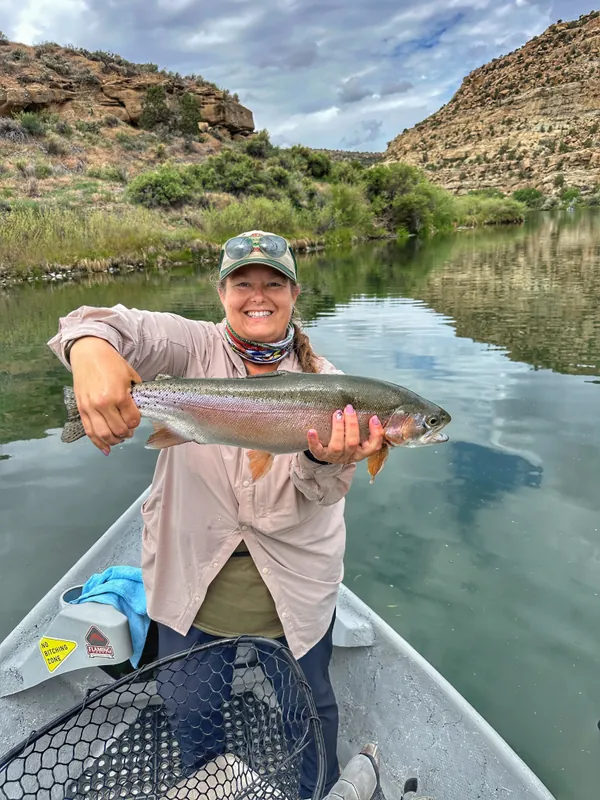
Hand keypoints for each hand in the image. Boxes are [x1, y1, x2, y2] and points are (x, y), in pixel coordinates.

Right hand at [69, 336, 141, 454]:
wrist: (88, 353)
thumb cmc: (111, 362)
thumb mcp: (131, 376)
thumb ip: (135, 395)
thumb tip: (137, 411)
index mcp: (118, 395)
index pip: (132, 420)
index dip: (136, 422)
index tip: (136, 419)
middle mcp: (103, 404)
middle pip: (118, 430)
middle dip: (127, 434)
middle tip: (129, 431)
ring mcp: (90, 408)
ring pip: (103, 435)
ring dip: (114, 441)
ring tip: (119, 439)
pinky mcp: (81, 409)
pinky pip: (89, 431)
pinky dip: (98, 442)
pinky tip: (106, 448)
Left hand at [306, 405, 384, 464]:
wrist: (326, 452)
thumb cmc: (343, 440)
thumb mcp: (355, 436)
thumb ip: (362, 427)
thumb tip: (367, 408)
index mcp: (360, 452)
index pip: (373, 447)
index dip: (376, 434)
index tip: (373, 418)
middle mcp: (349, 456)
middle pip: (352, 443)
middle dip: (352, 425)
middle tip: (349, 409)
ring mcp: (334, 457)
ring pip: (337, 446)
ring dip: (338, 428)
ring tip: (337, 414)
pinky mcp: (320, 456)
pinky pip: (317, 450)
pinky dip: (314, 441)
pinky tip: (312, 431)